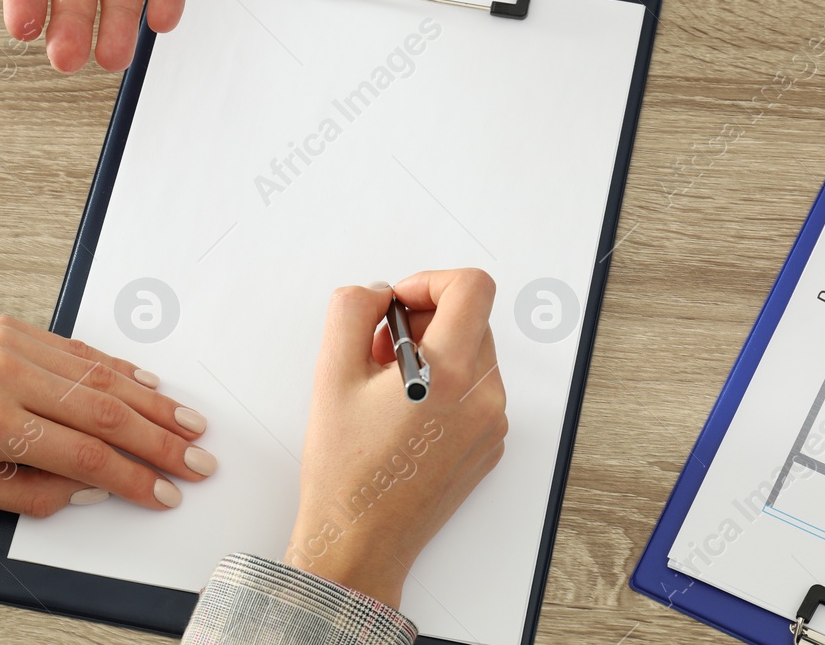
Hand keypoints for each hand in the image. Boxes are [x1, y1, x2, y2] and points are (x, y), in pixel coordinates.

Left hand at [0, 314, 215, 514]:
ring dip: (153, 403)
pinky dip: (119, 369)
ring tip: (189, 424)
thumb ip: (28, 492)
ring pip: (102, 377)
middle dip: (160, 441)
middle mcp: (7, 376)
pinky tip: (149, 385)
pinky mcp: (14, 325)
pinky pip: (79, 349)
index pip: (85, 457)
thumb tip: (89, 489)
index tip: (166, 492)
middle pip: (106, 414)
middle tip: (200, 460)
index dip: (134, 478)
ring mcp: (13, 344)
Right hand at [284, 270, 507, 607]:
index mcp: (451, 372)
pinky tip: (404, 415)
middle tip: (376, 352)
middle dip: (422, 321)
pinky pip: (474, 391)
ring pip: (472, 354)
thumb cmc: (345, 469)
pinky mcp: (489, 446)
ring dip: (431, 353)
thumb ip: (353, 310)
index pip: (472, 287)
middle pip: (471, 320)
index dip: (430, 281)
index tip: (398, 303)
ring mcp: (492, 425)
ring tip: (386, 388)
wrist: (360, 543)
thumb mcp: (332, 372)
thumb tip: (379, 293)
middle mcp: (485, 396)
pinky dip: (443, 386)